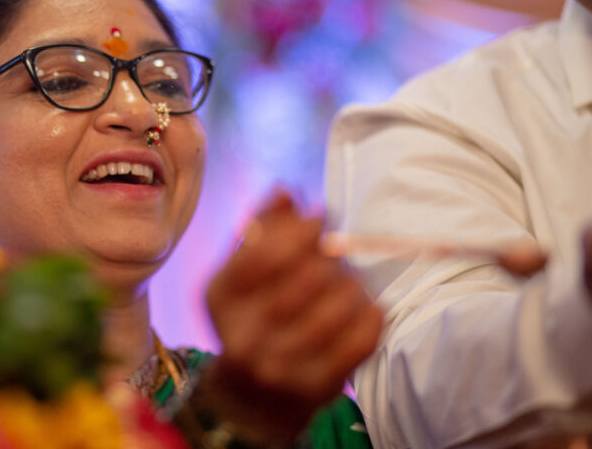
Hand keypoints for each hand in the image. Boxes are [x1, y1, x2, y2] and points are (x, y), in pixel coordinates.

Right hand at [200, 192, 382, 441]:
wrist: (251, 401)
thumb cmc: (251, 320)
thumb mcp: (240, 276)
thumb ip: (261, 231)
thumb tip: (285, 190)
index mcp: (221, 299)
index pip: (264, 255)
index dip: (299, 229)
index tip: (320, 218)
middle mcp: (243, 337)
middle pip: (307, 278)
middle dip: (330, 257)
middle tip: (334, 257)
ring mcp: (280, 368)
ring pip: (339, 305)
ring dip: (351, 284)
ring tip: (345, 284)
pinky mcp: (317, 387)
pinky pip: (362, 336)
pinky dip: (370, 313)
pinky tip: (361, 308)